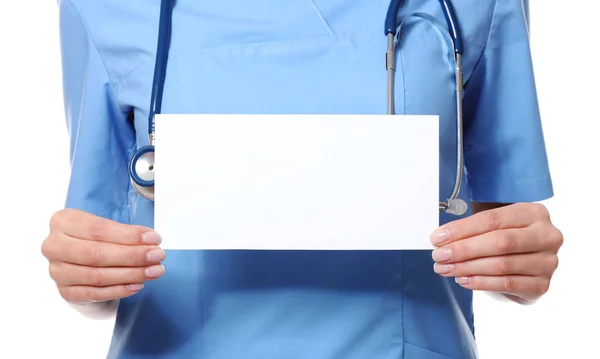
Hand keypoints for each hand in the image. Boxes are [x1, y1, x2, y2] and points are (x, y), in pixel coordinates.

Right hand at [41, 209, 165, 304]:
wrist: (77, 257)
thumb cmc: (95, 237)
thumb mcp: (106, 226)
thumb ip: (125, 232)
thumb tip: (151, 241)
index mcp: (63, 221)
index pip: (99, 230)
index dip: (129, 236)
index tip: (154, 239)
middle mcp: (54, 246)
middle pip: (96, 254)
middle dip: (132, 256)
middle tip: (157, 256)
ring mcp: (57, 271)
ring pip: (96, 276)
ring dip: (130, 275)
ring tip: (153, 271)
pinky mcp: (66, 291)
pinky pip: (94, 294)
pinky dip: (119, 290)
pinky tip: (138, 284)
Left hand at [430, 203, 562, 303]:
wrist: (529, 263)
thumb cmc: (508, 237)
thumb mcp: (495, 223)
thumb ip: (471, 226)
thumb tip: (441, 237)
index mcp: (534, 213)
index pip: (492, 220)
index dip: (462, 229)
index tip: (438, 237)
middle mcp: (547, 235)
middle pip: (500, 242)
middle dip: (464, 249)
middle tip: (439, 256)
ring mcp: (548, 262)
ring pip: (502, 265)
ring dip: (467, 268)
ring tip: (446, 269)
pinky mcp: (542, 285)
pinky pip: (507, 284)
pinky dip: (481, 282)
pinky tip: (463, 279)